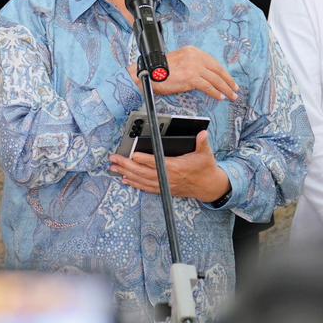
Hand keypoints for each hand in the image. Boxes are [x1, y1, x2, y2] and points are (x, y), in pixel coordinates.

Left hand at [109, 131, 229, 202]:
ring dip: (127, 174)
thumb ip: (203, 143)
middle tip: (114, 159)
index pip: (157, 163)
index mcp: (176, 167)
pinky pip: (146, 188)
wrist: (208, 187)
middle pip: (143, 172)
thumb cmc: (205, 168)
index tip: (133, 154)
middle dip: (127, 165)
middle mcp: (168, 177)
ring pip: (142, 180)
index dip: (144, 159)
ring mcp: (165, 185)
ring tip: (114, 169)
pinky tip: (125, 180)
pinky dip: (135, 184)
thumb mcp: (206, 154)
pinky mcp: (164, 189)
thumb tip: (202, 133)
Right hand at [131, 45, 237, 100]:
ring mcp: (193, 67)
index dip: (224, 73)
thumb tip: (205, 77)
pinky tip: (219, 97)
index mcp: (192, 51)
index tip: (229, 80)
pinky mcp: (191, 77)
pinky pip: (208, 86)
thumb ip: (192, 66)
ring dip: (225, 89)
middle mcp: (195, 57)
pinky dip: (215, 93)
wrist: (149, 74)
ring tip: (231, 96)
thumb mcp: (180, 61)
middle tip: (235, 89)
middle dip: (229, 81)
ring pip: (215, 79)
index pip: (214, 63)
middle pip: (218, 70)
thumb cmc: (161, 71)